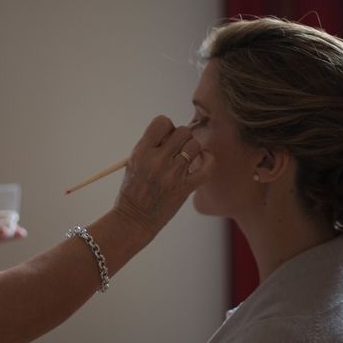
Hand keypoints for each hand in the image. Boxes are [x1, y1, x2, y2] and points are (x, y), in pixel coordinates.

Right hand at [113, 115, 210, 237]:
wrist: (134, 220)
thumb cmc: (133, 190)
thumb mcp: (134, 163)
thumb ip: (152, 146)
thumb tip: (174, 132)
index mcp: (141, 152)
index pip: (162, 122)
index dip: (167, 128)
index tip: (166, 139)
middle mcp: (157, 160)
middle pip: (182, 131)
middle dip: (182, 138)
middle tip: (177, 150)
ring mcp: (172, 174)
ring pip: (195, 146)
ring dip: (193, 150)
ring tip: (187, 159)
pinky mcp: (185, 188)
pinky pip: (207, 167)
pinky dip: (208, 161)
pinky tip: (203, 162)